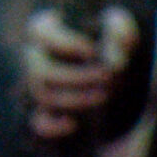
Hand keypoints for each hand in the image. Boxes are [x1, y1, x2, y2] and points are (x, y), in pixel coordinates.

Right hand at [22, 4, 135, 139]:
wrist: (114, 75)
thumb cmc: (112, 44)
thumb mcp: (121, 32)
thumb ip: (120, 33)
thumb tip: (114, 60)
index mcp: (45, 30)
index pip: (39, 32)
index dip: (65, 44)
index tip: (93, 51)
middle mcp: (34, 58)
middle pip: (41, 70)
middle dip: (77, 77)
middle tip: (109, 78)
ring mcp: (36, 86)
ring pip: (43, 95)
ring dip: (76, 97)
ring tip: (105, 95)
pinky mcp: (43, 113)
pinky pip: (37, 123)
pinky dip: (52, 127)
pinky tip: (74, 124)